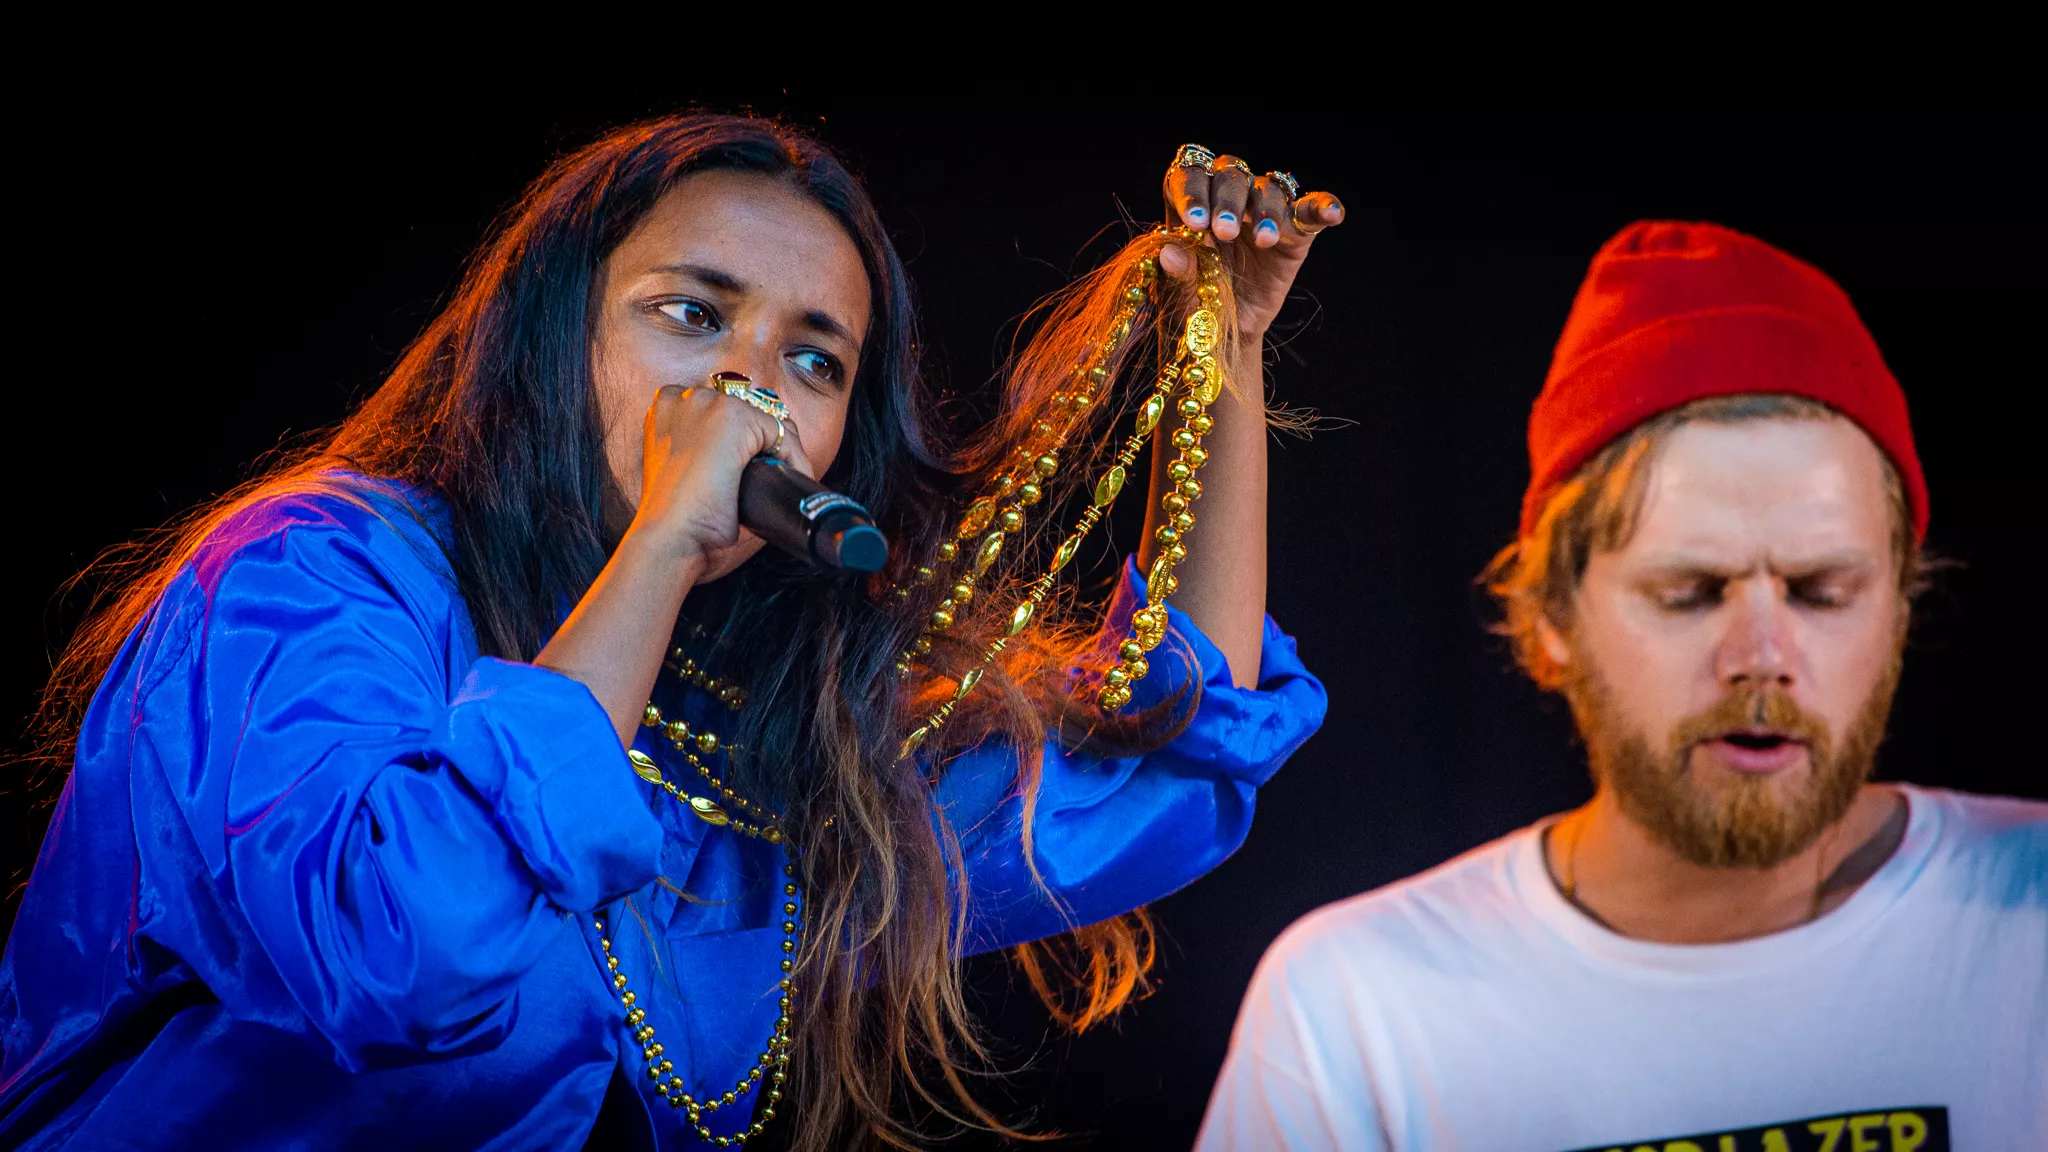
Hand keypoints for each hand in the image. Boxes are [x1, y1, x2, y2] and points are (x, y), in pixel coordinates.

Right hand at [626, 382, 813, 577]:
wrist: (670, 534)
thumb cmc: (675, 514)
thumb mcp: (683, 469)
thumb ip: (702, 449)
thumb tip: (742, 454)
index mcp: (666, 407)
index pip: (722, 409)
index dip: (742, 439)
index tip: (753, 465)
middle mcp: (685, 398)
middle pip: (747, 410)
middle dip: (762, 443)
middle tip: (771, 474)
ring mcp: (710, 404)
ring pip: (767, 421)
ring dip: (780, 450)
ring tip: (781, 480)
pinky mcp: (736, 417)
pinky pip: (782, 431)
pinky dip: (794, 458)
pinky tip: (788, 480)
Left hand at [1160, 148, 1343, 336]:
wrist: (1222, 335)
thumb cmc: (1193, 308)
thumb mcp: (1179, 297)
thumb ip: (1177, 274)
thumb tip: (1170, 253)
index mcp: (1191, 207)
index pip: (1189, 175)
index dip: (1191, 190)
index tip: (1195, 221)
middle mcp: (1227, 200)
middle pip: (1230, 175)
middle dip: (1227, 201)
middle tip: (1224, 232)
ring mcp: (1262, 213)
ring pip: (1267, 189)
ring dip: (1266, 210)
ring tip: (1264, 240)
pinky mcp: (1295, 232)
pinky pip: (1310, 210)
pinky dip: (1323, 207)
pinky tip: (1332, 214)